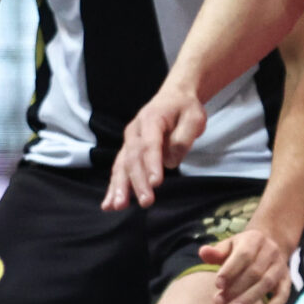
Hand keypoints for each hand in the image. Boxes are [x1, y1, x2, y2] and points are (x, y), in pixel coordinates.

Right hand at [104, 84, 205, 210]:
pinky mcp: (128, 151)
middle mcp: (135, 131)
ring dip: (119, 187)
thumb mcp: (194, 118)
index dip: (152, 164)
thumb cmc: (185, 108)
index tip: (156, 183)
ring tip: (117, 206)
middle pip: (134, 158)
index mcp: (151, 119)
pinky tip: (109, 204)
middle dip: (138, 181)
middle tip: (146, 201)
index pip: (150, 144)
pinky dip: (113, 187)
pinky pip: (119, 170)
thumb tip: (170, 161)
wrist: (173, 97)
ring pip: (121, 165)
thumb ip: (184, 138)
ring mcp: (129, 141)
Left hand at [202, 226, 291, 303]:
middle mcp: (271, 250)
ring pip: (267, 283)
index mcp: (255, 239)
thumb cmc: (241, 249)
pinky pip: (283, 294)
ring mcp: (280, 266)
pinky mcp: (286, 280)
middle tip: (219, 302)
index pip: (243, 255)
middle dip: (236, 288)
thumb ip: (216, 252)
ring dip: (251, 297)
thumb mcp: (229, 246)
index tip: (217, 284)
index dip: (230, 270)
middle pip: (254, 271)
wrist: (270, 245)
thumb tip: (203, 253)